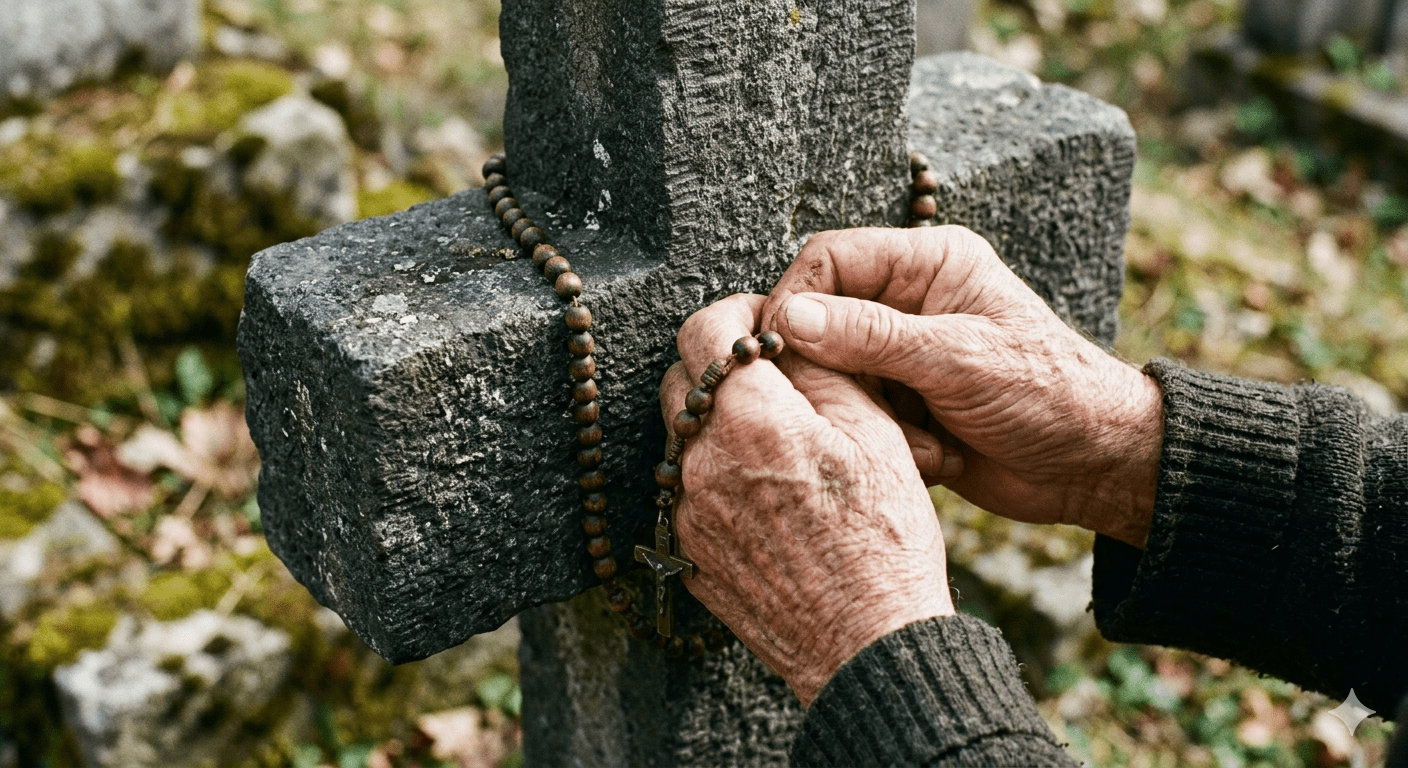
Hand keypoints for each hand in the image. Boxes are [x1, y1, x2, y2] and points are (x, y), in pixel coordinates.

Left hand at [660, 293, 953, 705]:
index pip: (703, 330)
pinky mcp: (684, 552)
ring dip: (712, 422)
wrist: (868, 645)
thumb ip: (820, 370)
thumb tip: (786, 336)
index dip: (735, 314)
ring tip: (770, 439)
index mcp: (752, 421)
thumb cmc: (886, 541)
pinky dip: (711, 474)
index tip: (762, 327)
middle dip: (718, 367)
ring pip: (678, 436)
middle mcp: (701, 462)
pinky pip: (683, 488)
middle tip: (766, 378)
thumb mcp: (875, 435)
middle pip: (679, 379)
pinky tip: (761, 490)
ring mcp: (685, 511)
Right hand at [760, 226, 1162, 548]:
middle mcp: (906, 301)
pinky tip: (932, 455)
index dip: (795, 300)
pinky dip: (879, 439)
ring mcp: (899, 354)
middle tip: (854, 408)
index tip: (780, 349)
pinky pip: (854, 412)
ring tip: (915, 437)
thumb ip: (871, 336)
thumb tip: (788, 318)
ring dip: (862, 412)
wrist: (1092, 466)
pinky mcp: (899, 402)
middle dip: (832, 370)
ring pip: (831, 373)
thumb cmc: (1048, 394)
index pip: (829, 259)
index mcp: (927, 264)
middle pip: (819, 318)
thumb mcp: (958, 359)